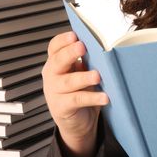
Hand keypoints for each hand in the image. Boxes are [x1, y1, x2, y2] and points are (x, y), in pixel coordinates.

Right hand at [41, 31, 108, 156]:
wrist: (77, 122)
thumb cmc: (82, 91)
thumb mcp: (82, 73)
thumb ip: (87, 61)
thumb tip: (104, 47)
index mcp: (57, 62)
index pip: (55, 47)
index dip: (63, 40)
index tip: (74, 35)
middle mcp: (52, 75)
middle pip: (58, 61)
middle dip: (70, 53)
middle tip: (82, 47)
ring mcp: (54, 92)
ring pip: (68, 82)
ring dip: (83, 77)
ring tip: (97, 75)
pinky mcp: (61, 108)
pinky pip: (77, 100)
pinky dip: (92, 98)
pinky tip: (104, 96)